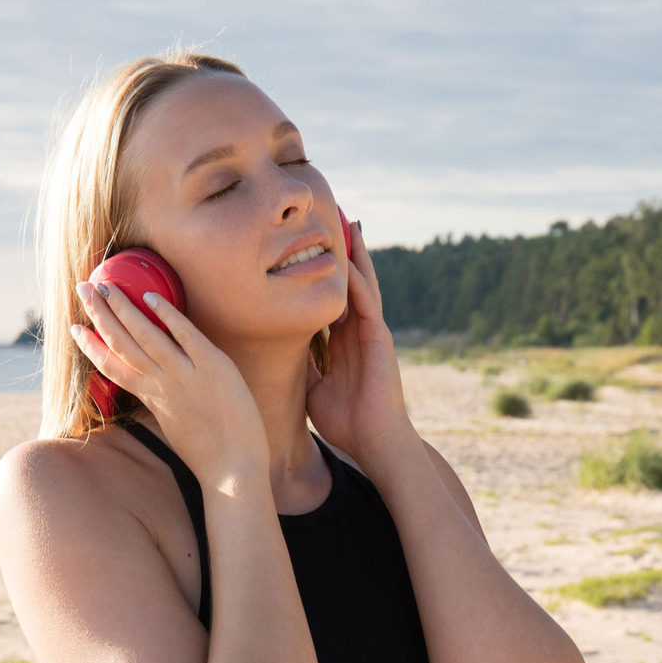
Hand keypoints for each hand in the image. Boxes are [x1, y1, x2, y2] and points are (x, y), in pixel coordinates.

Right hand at [71, 283, 269, 487]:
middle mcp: (162, 385)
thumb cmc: (209, 456)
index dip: (91, 346)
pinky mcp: (213, 368)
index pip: (112, 367)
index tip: (75, 328)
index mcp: (152, 399)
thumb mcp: (176, 427)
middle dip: (100, 313)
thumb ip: (164, 403)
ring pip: (145, 336)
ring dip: (124, 308)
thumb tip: (159, 390)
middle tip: (84, 286)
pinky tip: (152, 297)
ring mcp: (186, 376)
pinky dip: (167, 315)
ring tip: (107, 284)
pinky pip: (185, 335)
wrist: (234, 472)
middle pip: (122, 344)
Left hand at [304, 222, 412, 462]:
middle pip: (349, 284)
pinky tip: (352, 262)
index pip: (329, 300)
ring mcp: (371, 334)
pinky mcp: (380, 340)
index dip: (320, 277)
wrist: (373, 441)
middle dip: (342, 255)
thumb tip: (281, 357)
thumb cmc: (346, 421)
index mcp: (342, 343)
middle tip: (332, 221)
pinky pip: (369, 304)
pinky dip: (361, 282)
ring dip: (357, 257)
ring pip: (364, 285)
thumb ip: (302, 368)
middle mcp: (357, 333)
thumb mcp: (313, 389)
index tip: (306, 253)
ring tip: (350, 225)